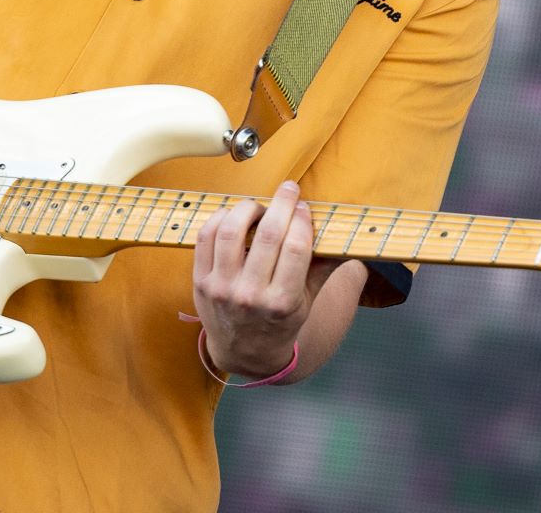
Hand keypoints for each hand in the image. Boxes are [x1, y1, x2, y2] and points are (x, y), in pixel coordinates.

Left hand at [191, 180, 345, 376]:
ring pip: (232, 230)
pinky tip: (234, 216)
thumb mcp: (307, 301)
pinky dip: (221, 218)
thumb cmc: (280, 321)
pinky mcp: (200, 281)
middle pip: (267, 235)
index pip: (295, 248)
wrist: (243, 352)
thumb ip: (322, 266)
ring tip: (259, 206)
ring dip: (248, 208)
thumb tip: (340, 230)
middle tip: (289, 189)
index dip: (301, 220)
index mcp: (282, 302)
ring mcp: (222, 288)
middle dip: (281, 204)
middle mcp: (251, 296)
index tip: (304, 207)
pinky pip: (206, 236)